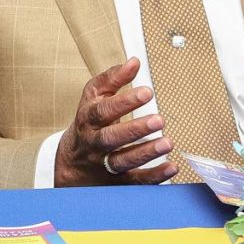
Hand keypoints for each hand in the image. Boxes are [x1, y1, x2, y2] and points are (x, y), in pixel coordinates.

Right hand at [54, 57, 177, 186]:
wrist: (73, 163)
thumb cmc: (88, 124)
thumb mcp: (93, 98)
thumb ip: (113, 79)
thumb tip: (134, 62)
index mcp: (88, 119)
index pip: (103, 110)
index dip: (124, 102)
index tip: (146, 92)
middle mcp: (94, 142)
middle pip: (111, 137)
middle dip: (135, 129)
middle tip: (158, 120)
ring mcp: (104, 163)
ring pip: (122, 161)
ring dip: (145, 153)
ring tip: (167, 143)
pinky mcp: (116, 181)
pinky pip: (134, 181)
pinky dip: (153, 176)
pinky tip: (170, 167)